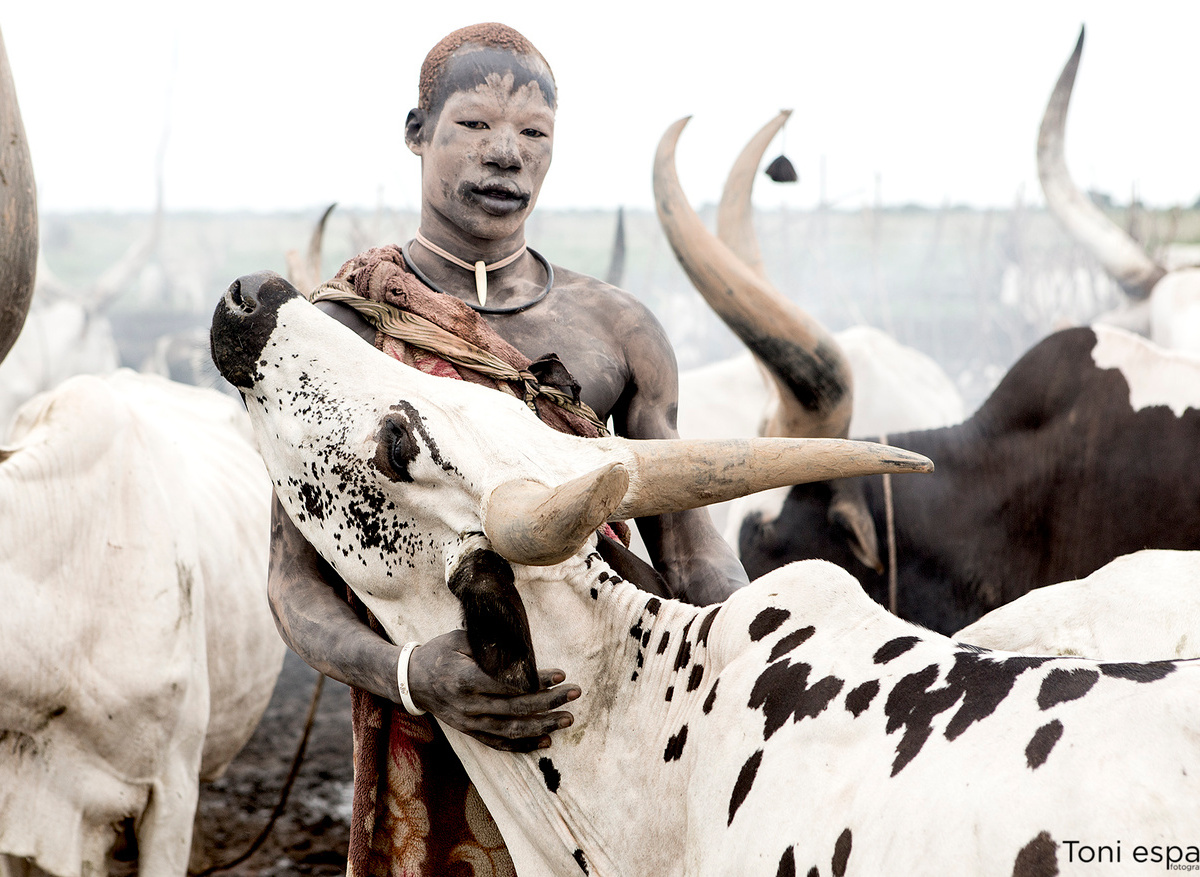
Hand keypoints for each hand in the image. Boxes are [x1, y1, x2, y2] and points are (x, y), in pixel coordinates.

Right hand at [406, 629, 580, 751]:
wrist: (412, 681)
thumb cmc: (440, 653)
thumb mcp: (461, 640)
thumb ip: (490, 646)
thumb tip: (524, 650)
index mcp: (465, 678)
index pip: (508, 684)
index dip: (536, 681)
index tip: (561, 675)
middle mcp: (468, 705)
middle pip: (514, 709)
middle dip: (548, 702)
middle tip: (574, 694)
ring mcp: (469, 722)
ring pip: (510, 730)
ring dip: (542, 726)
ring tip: (567, 719)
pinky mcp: (470, 732)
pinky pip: (499, 744)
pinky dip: (523, 745)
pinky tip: (546, 741)